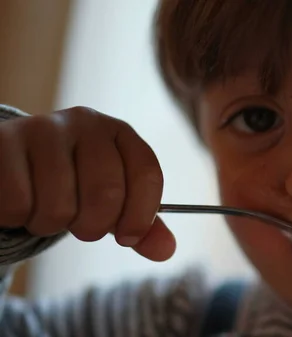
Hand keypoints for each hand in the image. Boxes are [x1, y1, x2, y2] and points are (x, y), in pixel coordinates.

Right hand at [0, 106, 174, 260]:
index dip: (141, 216)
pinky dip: (18, 216)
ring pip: (60, 204)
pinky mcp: (4, 142)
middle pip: (106, 193)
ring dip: (50, 223)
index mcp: (120, 133)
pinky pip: (19, 202)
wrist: (12, 165)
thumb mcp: (111, 202)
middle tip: (79, 223)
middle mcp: (86, 123)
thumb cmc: (70, 184)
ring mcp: (44, 128)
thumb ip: (141, 226)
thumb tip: (167, 250)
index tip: (127, 238)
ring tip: (44, 208)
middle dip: (93, 226)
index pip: (148, 174)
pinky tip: (20, 201)